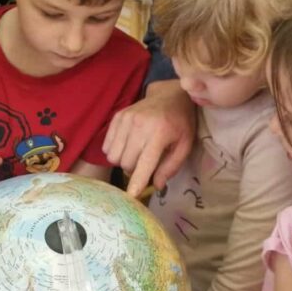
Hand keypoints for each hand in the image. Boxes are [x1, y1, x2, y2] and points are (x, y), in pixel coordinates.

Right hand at [102, 80, 195, 197]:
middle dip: (134, 170)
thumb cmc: (181, 123)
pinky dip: (115, 150)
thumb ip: (171, 166)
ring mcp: (126, 119)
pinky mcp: (118, 117)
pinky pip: (106, 146)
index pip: (145, 163)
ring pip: (113, 156)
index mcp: (160, 133)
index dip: (137, 181)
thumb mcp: (185, 145)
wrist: (170, 95)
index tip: (131, 195)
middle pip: (126, 163)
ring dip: (123, 161)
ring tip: (136, 154)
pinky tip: (127, 145)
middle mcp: (140, 125)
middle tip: (144, 163)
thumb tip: (157, 186)